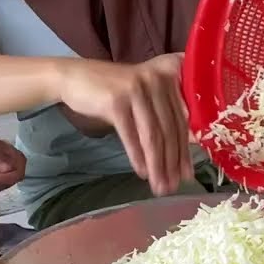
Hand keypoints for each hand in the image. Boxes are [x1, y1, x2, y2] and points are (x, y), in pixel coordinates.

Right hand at [57, 54, 191, 196]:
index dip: (185, 150)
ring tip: (159, 186)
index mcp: (169, 76)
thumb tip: (183, 152)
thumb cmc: (114, 91)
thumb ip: (164, 113)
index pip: (182, 120)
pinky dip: (137, 156)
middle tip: (173, 187)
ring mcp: (137, 89)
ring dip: (157, 165)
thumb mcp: (144, 96)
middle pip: (169, 129)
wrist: (75, 78)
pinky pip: (131, 135)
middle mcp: (157, 79)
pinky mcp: (116, 100)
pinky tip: (142, 173)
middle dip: (172, 163)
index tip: (187, 175)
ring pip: (152, 135)